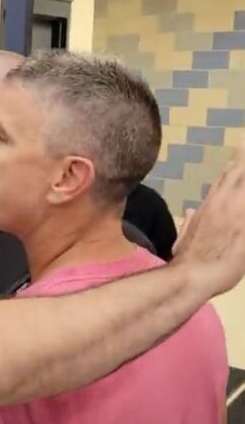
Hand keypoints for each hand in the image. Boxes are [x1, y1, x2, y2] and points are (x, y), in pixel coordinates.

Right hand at [173, 136, 244, 295]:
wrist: (195, 274)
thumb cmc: (188, 258)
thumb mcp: (185, 236)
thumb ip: (190, 221)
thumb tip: (191, 210)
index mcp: (210, 205)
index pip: (226, 178)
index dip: (236, 162)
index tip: (241, 149)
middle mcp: (225, 204)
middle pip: (240, 174)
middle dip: (243, 163)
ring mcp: (238, 214)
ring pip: (244, 187)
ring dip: (244, 172)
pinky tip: (244, 182)